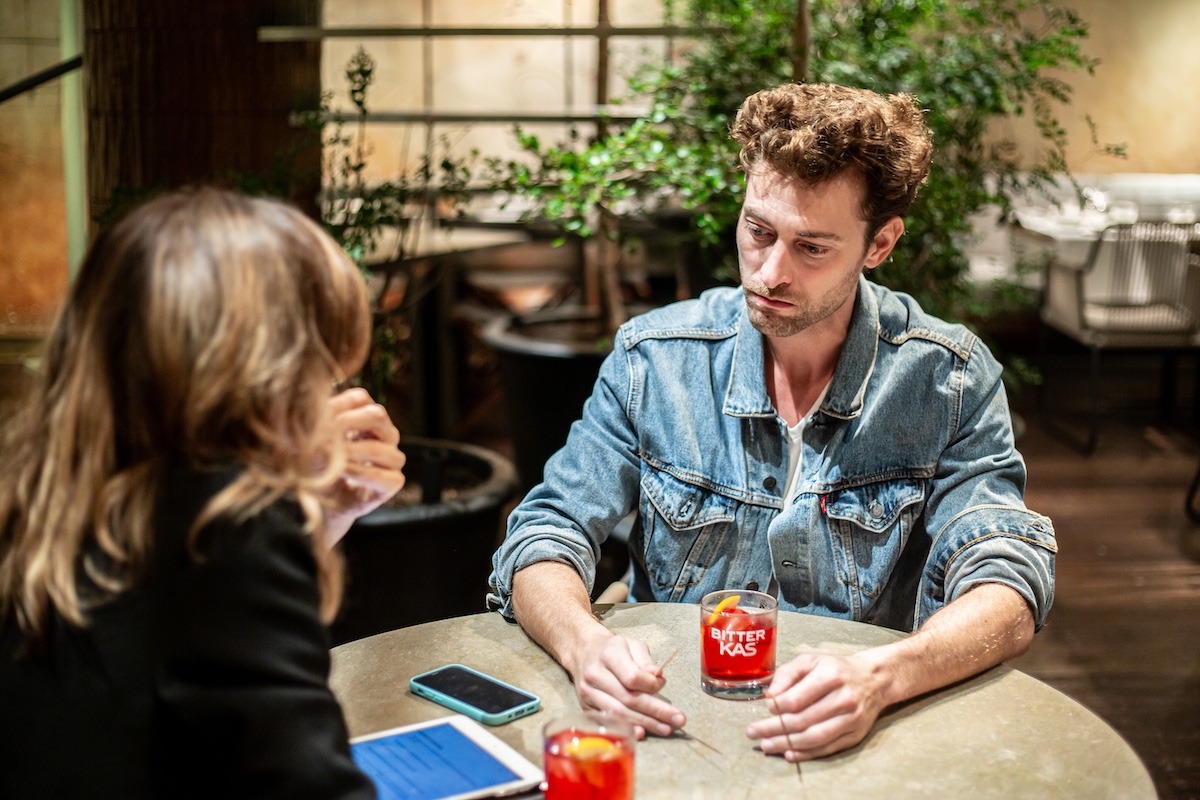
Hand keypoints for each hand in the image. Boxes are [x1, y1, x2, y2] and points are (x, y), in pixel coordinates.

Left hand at [324, 388, 405, 544]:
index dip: (337, 404)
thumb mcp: (310, 440)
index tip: (315, 416)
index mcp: (366, 417)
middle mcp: (385, 434)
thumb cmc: (316, 466)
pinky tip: (339, 472)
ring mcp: (392, 458)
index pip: (360, 398)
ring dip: (350, 451)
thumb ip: (311, 423)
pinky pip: (381, 475)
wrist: (320, 503)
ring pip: (379, 448)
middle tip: (323, 433)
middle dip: (347, 423)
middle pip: (377, 415)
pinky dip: (357, 473)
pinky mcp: (393, 482)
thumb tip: (303, 408)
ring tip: (328, 456)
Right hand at [567, 630, 686, 738]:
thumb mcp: (632, 645)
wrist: (583, 652)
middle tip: (678, 720)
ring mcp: (588, 693)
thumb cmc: (613, 649)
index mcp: (608, 655)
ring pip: (619, 713)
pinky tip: (641, 733)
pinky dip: (626, 729)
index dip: (651, 686)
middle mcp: (595, 675)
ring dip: (645, 723)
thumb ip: (645, 660)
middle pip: (628, 699)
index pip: (632, 677)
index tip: (663, 685)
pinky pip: (608, 721)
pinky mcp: (586, 707)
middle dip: (656, 711)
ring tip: (666, 728)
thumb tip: (657, 679)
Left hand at [745, 652, 888, 760]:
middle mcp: (843, 699)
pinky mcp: (855, 735)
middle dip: (774, 729)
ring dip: (787, 744)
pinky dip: (806, 754)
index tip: (764, 710)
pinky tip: (789, 754)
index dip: (776, 708)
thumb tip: (769, 697)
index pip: (797, 699)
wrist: (873, 680)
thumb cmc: (835, 669)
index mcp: (830, 676)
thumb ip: (787, 674)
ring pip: (815, 738)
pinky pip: (828, 748)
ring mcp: (851, 719)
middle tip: (753, 732)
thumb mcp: (810, 660)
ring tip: (766, 745)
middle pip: (803, 720)